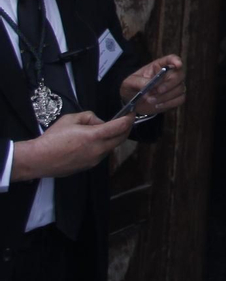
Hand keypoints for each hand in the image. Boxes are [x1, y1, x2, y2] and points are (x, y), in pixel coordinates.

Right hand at [10, 112, 134, 180]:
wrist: (39, 159)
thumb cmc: (53, 138)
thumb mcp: (71, 119)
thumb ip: (89, 117)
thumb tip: (99, 122)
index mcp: (94, 136)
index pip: (120, 127)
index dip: (129, 119)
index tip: (132, 113)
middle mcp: (98, 150)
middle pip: (121, 139)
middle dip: (126, 129)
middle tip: (125, 121)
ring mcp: (94, 160)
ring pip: (111, 147)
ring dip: (113, 138)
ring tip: (104, 131)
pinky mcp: (89, 167)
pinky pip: (102, 154)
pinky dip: (103, 146)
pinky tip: (94, 142)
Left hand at [121, 54, 186, 114]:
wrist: (132, 103)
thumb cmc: (131, 88)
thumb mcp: (129, 83)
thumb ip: (139, 82)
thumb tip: (151, 88)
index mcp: (158, 66)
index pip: (171, 59)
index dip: (176, 60)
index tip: (178, 65)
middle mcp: (169, 74)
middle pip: (180, 75)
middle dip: (169, 84)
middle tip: (157, 91)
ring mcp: (174, 86)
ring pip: (180, 88)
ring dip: (166, 96)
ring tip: (151, 100)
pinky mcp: (175, 97)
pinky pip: (180, 99)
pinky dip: (170, 103)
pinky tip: (158, 105)